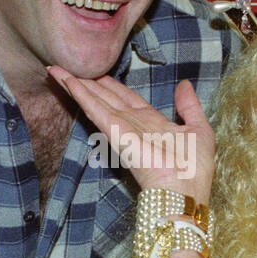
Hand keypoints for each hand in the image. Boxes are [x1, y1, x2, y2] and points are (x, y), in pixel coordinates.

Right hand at [47, 67, 213, 201]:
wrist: (186, 189)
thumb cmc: (194, 169)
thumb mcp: (199, 129)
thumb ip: (189, 106)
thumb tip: (184, 84)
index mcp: (152, 123)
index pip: (126, 99)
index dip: (111, 86)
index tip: (98, 75)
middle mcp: (134, 124)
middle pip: (106, 97)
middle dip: (89, 83)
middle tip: (69, 67)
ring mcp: (122, 129)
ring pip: (96, 100)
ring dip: (76, 84)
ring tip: (57, 70)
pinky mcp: (115, 132)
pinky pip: (95, 109)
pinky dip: (80, 94)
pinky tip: (66, 81)